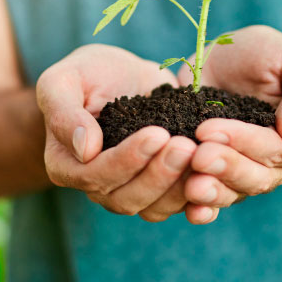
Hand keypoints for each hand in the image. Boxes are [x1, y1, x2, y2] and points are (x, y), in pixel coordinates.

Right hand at [36, 44, 196, 221]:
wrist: (124, 75)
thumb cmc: (88, 73)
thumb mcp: (64, 80)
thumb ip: (64, 111)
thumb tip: (84, 149)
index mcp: (66, 165)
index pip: (94, 175)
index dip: (126, 160)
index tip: (157, 133)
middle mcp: (97, 186)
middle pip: (126, 198)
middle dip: (158, 174)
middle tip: (185, 146)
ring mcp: (131, 190)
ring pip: (155, 208)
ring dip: (180, 186)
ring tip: (201, 154)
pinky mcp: (163, 187)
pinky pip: (180, 204)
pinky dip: (199, 198)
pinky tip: (217, 178)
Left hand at [175, 26, 281, 222]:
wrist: (231, 58)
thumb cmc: (270, 54)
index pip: (278, 149)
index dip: (245, 142)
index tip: (209, 129)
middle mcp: (277, 165)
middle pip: (257, 177)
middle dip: (226, 167)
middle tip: (197, 155)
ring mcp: (246, 173)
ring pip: (234, 192)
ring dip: (213, 191)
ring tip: (191, 185)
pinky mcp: (217, 176)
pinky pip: (213, 200)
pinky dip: (202, 208)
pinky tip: (189, 210)